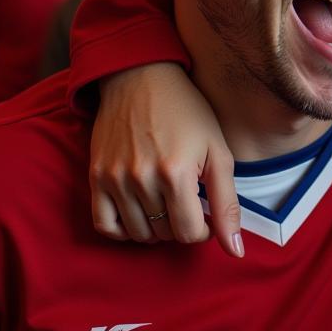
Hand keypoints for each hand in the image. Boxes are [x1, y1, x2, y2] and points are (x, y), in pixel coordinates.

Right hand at [88, 62, 243, 256]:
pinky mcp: (95, 176)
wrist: (142, 78)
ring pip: (138, 234)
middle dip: (183, 225)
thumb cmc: (188, 112)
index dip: (205, 229)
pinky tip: (141, 212)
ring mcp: (114, 179)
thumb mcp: (219, 152)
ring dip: (157, 228)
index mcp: (176, 174)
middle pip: (166, 234)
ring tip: (168, 203)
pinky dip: (125, 229)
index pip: (191, 233)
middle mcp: (141, 179)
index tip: (207, 212)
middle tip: (189, 201)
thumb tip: (236, 252)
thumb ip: (228, 204)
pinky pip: (105, 226)